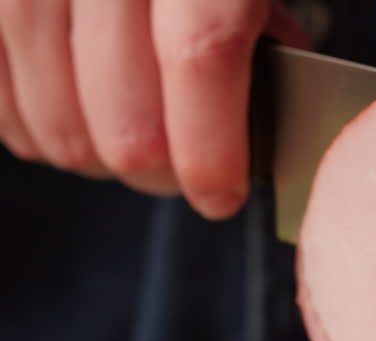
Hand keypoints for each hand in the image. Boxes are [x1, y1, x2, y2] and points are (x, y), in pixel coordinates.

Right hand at [0, 0, 308, 219]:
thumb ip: (261, 23)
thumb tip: (260, 108)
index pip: (201, 55)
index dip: (213, 148)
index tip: (221, 194)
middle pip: (125, 122)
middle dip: (162, 171)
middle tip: (182, 167)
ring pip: (56, 131)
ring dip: (101, 158)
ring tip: (131, 139)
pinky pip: (0, 108)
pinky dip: (38, 131)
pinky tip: (73, 114)